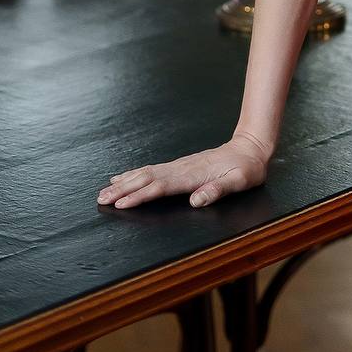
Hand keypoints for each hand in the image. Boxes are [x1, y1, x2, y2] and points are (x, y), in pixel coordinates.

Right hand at [96, 131, 271, 209]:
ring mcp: (179, 165)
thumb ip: (218, 190)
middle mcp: (182, 169)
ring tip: (105, 190)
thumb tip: (196, 200)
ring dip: (125, 182)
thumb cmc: (246, 168)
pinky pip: (152, 170)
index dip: (140, 196)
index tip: (121, 204)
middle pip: (147, 178)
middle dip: (123, 189)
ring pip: (147, 173)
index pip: (161, 187)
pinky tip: (124, 177)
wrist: (250, 147)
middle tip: (101, 198)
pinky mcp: (180, 165)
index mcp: (193, 176)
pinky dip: (135, 174)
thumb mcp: (239, 181)